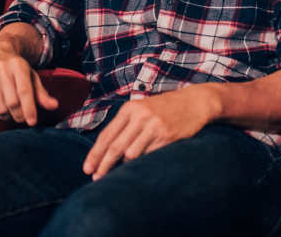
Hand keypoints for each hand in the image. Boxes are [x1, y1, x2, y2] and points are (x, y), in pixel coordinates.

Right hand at [0, 39, 57, 125]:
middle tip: (23, 117)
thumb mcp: (31, 76)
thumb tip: (54, 106)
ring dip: (8, 116)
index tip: (32, 122)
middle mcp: (3, 70)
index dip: (29, 108)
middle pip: (12, 102)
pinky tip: (2, 110)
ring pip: (0, 108)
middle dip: (20, 115)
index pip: (24, 91)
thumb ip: (41, 93)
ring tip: (12, 111)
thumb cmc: (16, 69)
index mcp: (19, 66)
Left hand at [83, 85, 219, 180]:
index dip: (95, 154)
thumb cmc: (164, 108)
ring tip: (120, 174)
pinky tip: (142, 166)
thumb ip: (125, 126)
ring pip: (132, 154)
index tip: (87, 169)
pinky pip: (149, 155)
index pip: (107, 135)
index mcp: (129, 109)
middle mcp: (140, 116)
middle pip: (116, 146)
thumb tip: (107, 151)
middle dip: (103, 165)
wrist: (193, 102)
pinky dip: (143, 162)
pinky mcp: (167, 136)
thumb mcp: (141, 109)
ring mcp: (154, 126)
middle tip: (95, 178)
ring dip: (125, 166)